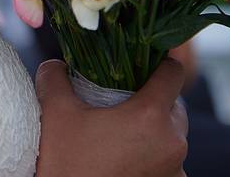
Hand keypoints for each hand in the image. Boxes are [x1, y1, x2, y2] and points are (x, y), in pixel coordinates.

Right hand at [35, 59, 188, 176]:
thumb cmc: (66, 165)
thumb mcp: (54, 114)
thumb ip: (55, 78)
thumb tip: (55, 65)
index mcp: (151, 116)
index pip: (174, 73)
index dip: (159, 64)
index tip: (142, 65)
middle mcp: (173, 144)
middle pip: (175, 107)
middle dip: (153, 101)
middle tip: (123, 104)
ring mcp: (175, 172)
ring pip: (172, 138)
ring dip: (154, 132)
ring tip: (122, 136)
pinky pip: (167, 164)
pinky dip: (152, 158)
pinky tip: (125, 161)